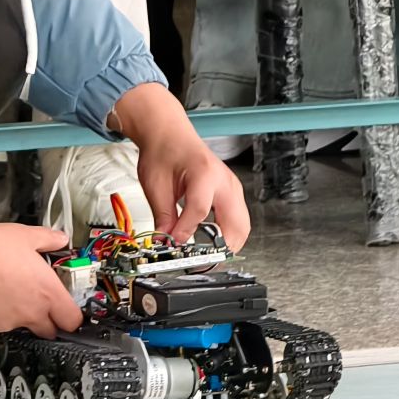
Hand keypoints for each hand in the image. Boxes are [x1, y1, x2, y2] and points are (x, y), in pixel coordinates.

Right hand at [0, 222, 83, 338]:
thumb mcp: (27, 237)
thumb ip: (49, 240)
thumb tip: (59, 239)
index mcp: (47, 293)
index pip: (72, 321)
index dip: (71, 318)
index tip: (67, 313)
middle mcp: (30, 313)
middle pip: (48, 331)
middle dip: (46, 322)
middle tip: (37, 304)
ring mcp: (6, 322)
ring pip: (18, 326)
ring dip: (16, 315)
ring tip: (4, 291)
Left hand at [110, 83, 251, 251]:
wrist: (170, 135)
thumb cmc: (164, 151)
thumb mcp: (156, 186)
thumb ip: (163, 217)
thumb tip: (165, 242)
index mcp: (204, 174)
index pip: (199, 212)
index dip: (185, 232)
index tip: (173, 244)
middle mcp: (224, 181)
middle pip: (236, 225)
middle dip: (220, 249)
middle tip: (201, 263)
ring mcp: (232, 188)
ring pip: (242, 226)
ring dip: (227, 244)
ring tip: (206, 256)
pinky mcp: (232, 193)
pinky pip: (238, 220)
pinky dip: (228, 234)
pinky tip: (211, 241)